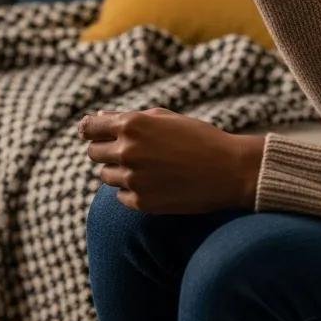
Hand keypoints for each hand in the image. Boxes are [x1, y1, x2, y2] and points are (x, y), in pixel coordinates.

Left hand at [78, 107, 264, 213]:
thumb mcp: (163, 117)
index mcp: (131, 125)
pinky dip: (131, 191)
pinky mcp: (142, 202)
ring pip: (105, 176)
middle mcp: (127, 151)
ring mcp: (133, 178)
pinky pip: (121, 196)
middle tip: (126, 152)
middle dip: (105, 150)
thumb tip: (96, 118)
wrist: (230, 170)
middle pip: (93, 153)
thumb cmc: (198, 137)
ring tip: (145, 168)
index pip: (89, 127)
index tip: (93, 134)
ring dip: (118, 171)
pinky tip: (153, 184)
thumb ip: (126, 117)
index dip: (89, 130)